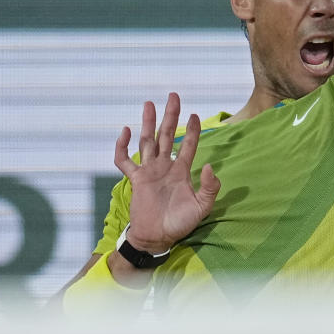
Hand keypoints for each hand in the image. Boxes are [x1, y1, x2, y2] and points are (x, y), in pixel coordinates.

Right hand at [114, 92, 220, 254]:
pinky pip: (125, 161)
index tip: (195, 115)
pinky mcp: (135, 180)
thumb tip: (210, 166)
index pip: (187, 144)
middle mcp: (165, 166)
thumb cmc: (180, 224)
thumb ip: (210, 187)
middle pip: (166, 135)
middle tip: (173, 95)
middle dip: (170, 115)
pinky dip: (122, 147)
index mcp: (181, 171)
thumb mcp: (202, 207)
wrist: (158, 238)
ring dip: (148, 122)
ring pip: (147, 141)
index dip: (192, 130)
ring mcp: (149, 171)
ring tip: (149, 103)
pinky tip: (125, 132)